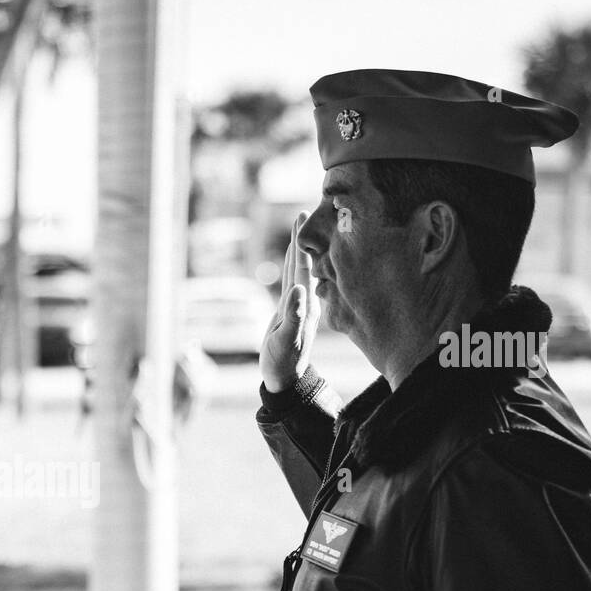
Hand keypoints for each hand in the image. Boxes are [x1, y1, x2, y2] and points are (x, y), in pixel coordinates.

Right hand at [260, 212, 319, 392]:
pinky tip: (293, 258)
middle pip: (304, 262)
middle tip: (303, 212)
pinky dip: (291, 265)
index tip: (304, 219)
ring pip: (298, 269)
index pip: (306, 266)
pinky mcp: (291, 310)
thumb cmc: (283, 363)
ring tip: (298, 229)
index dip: (303, 243)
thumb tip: (298, 289)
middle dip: (303, 238)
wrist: (284, 378)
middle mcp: (307, 300)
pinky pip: (292, 280)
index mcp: (307, 303)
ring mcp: (300, 304)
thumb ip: (293, 316)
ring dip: (297, 249)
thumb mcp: (285, 341)